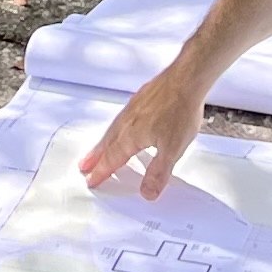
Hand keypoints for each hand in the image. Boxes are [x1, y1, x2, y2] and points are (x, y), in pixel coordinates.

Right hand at [79, 69, 208, 202]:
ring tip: (97, 151)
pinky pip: (121, 119)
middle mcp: (127, 122)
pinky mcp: (139, 99)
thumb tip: (147, 193)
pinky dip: (114, 129)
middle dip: (95, 158)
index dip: (101, 172)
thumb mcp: (173, 149)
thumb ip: (158, 172)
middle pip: (107, 145)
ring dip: (102, 144)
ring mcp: (132, 109)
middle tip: (84, 166)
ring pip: (112, 131)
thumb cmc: (180, 110)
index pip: (112, 160)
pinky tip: (121, 127)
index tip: (91, 181)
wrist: (186, 78)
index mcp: (131, 137)